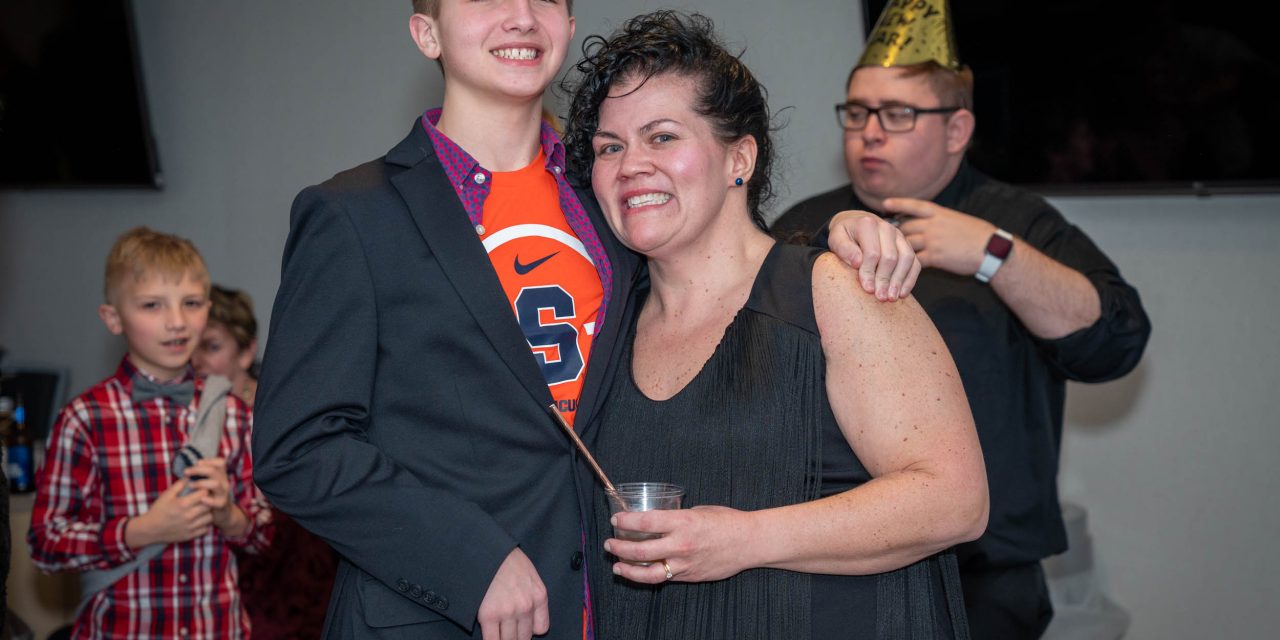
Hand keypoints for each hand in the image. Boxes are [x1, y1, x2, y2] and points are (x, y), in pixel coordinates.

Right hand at [126, 480, 211, 546]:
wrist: (149, 529)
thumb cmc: (158, 510)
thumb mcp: (166, 495)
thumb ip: (179, 485)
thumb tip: (190, 477)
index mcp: (183, 504)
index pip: (204, 493)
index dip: (204, 490)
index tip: (201, 490)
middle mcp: (188, 515)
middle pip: (209, 505)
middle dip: (208, 501)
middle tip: (204, 500)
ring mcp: (190, 527)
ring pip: (210, 518)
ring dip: (208, 513)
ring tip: (202, 510)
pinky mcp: (190, 535)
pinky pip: (206, 529)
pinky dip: (205, 525)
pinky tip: (199, 521)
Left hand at [183, 457, 243, 534]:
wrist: (223, 514)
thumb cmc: (210, 496)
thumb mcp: (208, 484)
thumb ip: (200, 477)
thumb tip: (186, 470)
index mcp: (221, 476)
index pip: (220, 463)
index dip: (209, 461)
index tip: (197, 463)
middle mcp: (224, 482)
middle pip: (214, 471)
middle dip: (198, 470)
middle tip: (186, 472)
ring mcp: (223, 493)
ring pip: (216, 483)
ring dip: (201, 483)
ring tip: (190, 485)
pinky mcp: (222, 504)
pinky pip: (217, 501)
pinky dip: (209, 500)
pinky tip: (202, 499)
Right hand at [477, 548, 549, 639]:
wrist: (486, 549)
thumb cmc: (506, 560)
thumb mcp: (530, 575)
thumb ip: (532, 596)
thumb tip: (528, 619)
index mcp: (539, 596)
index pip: (540, 629)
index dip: (529, 631)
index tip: (520, 629)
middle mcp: (526, 607)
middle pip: (524, 637)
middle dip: (515, 637)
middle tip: (507, 632)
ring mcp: (508, 612)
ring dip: (503, 639)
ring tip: (498, 633)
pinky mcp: (489, 616)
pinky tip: (489, 636)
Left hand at [605, 505, 750, 584]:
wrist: (749, 543)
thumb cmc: (727, 522)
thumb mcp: (699, 510)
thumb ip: (677, 518)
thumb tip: (659, 520)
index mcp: (682, 522)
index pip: (644, 522)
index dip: (625, 521)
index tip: (615, 519)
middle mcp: (680, 544)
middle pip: (640, 550)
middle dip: (619, 547)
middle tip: (609, 542)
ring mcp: (684, 563)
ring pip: (648, 572)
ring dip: (627, 568)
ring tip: (616, 565)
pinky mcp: (689, 576)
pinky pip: (663, 578)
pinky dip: (647, 576)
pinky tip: (637, 573)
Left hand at [826, 210, 920, 300]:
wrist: (857, 227)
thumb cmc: (845, 236)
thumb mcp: (836, 239)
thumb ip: (843, 248)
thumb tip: (857, 262)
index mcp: (867, 224)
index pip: (872, 252)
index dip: (869, 273)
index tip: (867, 289)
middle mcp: (886, 228)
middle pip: (891, 257)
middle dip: (885, 280)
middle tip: (880, 297)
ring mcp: (899, 237)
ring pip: (907, 259)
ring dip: (899, 281)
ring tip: (891, 298)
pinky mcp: (907, 246)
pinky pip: (915, 263)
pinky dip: (910, 279)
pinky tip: (902, 294)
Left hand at [884, 198, 996, 276]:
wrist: (991, 249)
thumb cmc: (977, 234)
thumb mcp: (956, 218)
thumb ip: (939, 219)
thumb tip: (925, 221)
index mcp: (939, 212)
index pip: (913, 205)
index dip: (898, 204)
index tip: (885, 204)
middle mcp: (933, 224)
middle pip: (904, 226)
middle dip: (894, 233)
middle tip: (883, 238)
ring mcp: (933, 240)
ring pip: (906, 243)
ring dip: (897, 250)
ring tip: (889, 254)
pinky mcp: (935, 257)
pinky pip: (915, 260)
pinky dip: (908, 264)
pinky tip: (903, 268)